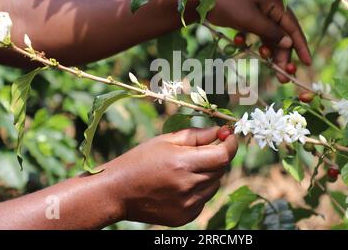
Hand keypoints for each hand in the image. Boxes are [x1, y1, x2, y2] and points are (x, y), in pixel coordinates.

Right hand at [103, 127, 237, 226]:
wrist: (117, 192)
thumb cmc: (139, 160)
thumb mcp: (165, 141)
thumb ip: (196, 135)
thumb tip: (221, 131)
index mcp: (183, 163)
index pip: (223, 156)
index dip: (231, 144)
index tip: (229, 136)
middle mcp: (188, 186)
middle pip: (221, 169)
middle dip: (217, 157)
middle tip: (202, 150)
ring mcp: (187, 204)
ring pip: (214, 184)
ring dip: (209, 174)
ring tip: (186, 169)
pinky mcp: (185, 216)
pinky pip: (204, 199)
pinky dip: (199, 189)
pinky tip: (180, 184)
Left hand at [208, 0, 311, 82]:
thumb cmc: (228, 4)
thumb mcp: (251, 19)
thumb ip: (271, 32)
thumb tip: (289, 44)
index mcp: (276, 4)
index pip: (293, 28)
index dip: (301, 46)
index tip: (307, 63)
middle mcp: (272, 9)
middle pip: (283, 37)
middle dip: (283, 56)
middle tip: (283, 77)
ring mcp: (261, 15)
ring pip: (271, 38)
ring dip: (270, 53)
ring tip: (270, 67)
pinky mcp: (249, 20)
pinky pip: (258, 36)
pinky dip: (253, 43)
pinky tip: (238, 41)